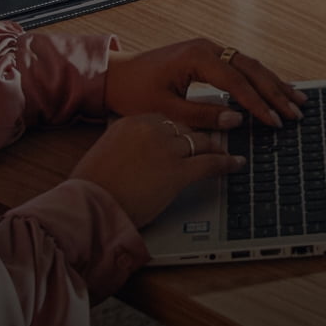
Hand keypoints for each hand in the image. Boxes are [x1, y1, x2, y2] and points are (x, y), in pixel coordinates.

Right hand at [74, 113, 245, 225]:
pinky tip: (236, 165)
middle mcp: (151, 130)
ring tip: (226, 152)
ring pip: (201, 143)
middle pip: (186, 130)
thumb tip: (140, 152)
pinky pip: (210, 163)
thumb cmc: (91, 187)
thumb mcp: (105, 153)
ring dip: (216, 148)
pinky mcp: (178, 172)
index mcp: (132, 122)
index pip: (166, 120)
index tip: (188, 135)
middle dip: (200, 138)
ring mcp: (167, 149)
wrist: (89, 205)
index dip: (181, 130)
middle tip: (212, 143)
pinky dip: (226, 163)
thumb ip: (126, 145)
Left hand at [105, 38, 303, 128]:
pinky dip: (260, 79)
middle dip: (275, 92)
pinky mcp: (208, 55)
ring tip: (296, 100)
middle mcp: (207, 47)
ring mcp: (209, 49)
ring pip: (250, 65)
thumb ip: (203, 115)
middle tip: (296, 111)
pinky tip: (274, 88)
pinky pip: (241, 66)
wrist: (115, 75)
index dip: (258, 103)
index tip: (274, 121)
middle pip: (251, 69)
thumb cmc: (135, 92)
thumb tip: (237, 120)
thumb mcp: (166, 110)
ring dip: (273, 83)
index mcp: (197, 57)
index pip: (237, 81)